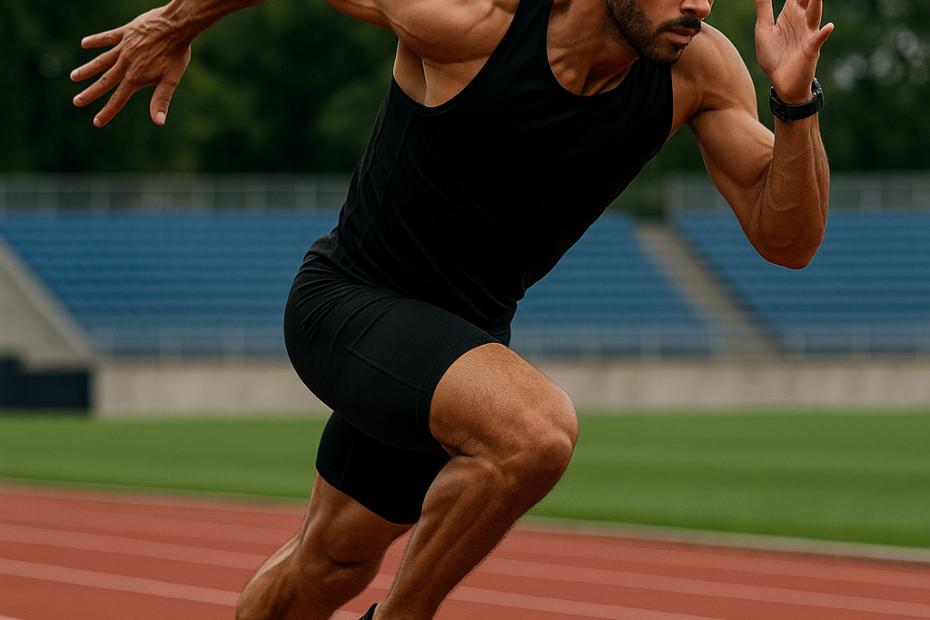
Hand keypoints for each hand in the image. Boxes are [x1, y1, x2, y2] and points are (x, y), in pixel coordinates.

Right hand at [71, 6, 192, 126]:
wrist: (176, 26)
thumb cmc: (176, 54)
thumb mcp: (171, 80)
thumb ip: (161, 100)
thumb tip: (158, 123)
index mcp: (136, 77)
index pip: (119, 99)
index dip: (108, 112)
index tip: (97, 122)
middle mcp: (125, 64)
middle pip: (104, 82)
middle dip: (90, 94)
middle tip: (76, 102)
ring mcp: (123, 48)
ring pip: (101, 61)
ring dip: (87, 70)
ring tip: (73, 77)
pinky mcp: (125, 33)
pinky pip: (107, 37)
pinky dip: (95, 40)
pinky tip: (84, 43)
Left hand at [754, 0, 833, 102]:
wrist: (781, 83)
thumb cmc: (774, 56)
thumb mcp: (764, 30)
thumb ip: (763, 9)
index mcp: (790, 13)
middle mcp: (802, 19)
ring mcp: (808, 33)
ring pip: (815, 13)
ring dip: (817, 2)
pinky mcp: (811, 50)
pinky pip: (818, 40)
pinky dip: (823, 33)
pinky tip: (828, 26)